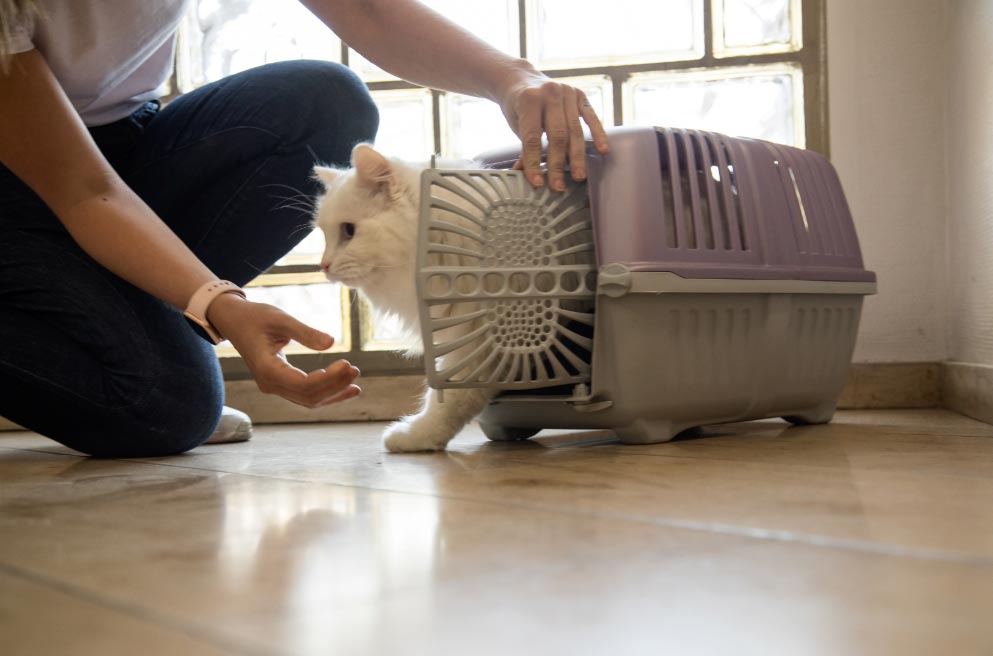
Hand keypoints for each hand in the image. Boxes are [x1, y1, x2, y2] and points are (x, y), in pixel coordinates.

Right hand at [207, 293, 360, 407]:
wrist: (234, 321)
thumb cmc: (255, 317)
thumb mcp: (281, 319)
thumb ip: (306, 333)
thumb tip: (331, 343)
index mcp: (267, 370)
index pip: (303, 385)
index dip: (329, 379)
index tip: (347, 364)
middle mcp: (269, 384)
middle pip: (308, 396)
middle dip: (335, 386)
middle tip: (355, 369)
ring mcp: (274, 387)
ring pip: (309, 400)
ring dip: (333, 392)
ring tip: (356, 381)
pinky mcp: (280, 384)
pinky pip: (306, 395)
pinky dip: (327, 393)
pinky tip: (348, 389)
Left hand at [499, 75, 609, 190]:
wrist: (522, 80)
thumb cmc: (518, 108)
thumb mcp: (516, 125)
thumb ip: (524, 147)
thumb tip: (525, 174)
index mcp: (529, 100)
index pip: (532, 137)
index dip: (534, 162)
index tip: (538, 183)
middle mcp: (550, 92)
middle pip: (557, 135)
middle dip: (558, 164)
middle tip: (559, 186)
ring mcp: (567, 91)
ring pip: (575, 130)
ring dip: (577, 156)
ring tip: (578, 176)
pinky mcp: (580, 94)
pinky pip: (591, 116)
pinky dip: (598, 134)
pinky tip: (603, 150)